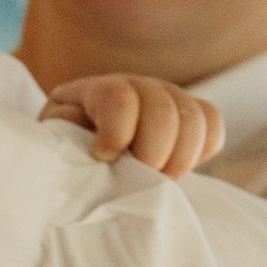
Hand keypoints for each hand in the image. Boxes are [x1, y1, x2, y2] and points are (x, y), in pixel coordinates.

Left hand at [44, 74, 224, 179]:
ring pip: (194, 119)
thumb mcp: (53, 144)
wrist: (83, 152)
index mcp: (98, 89)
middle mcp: (139, 85)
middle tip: (137, 179)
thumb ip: (66, 137)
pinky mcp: (192, 115)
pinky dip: (200, 153)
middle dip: (152, 155)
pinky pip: (213, 126)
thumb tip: (101, 147)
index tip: (105, 158)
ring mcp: (169, 97)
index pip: (120, 98)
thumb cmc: (66, 152)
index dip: (117, 134)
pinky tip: (175, 168)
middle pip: (163, 111)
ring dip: (178, 160)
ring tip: (156, 181)